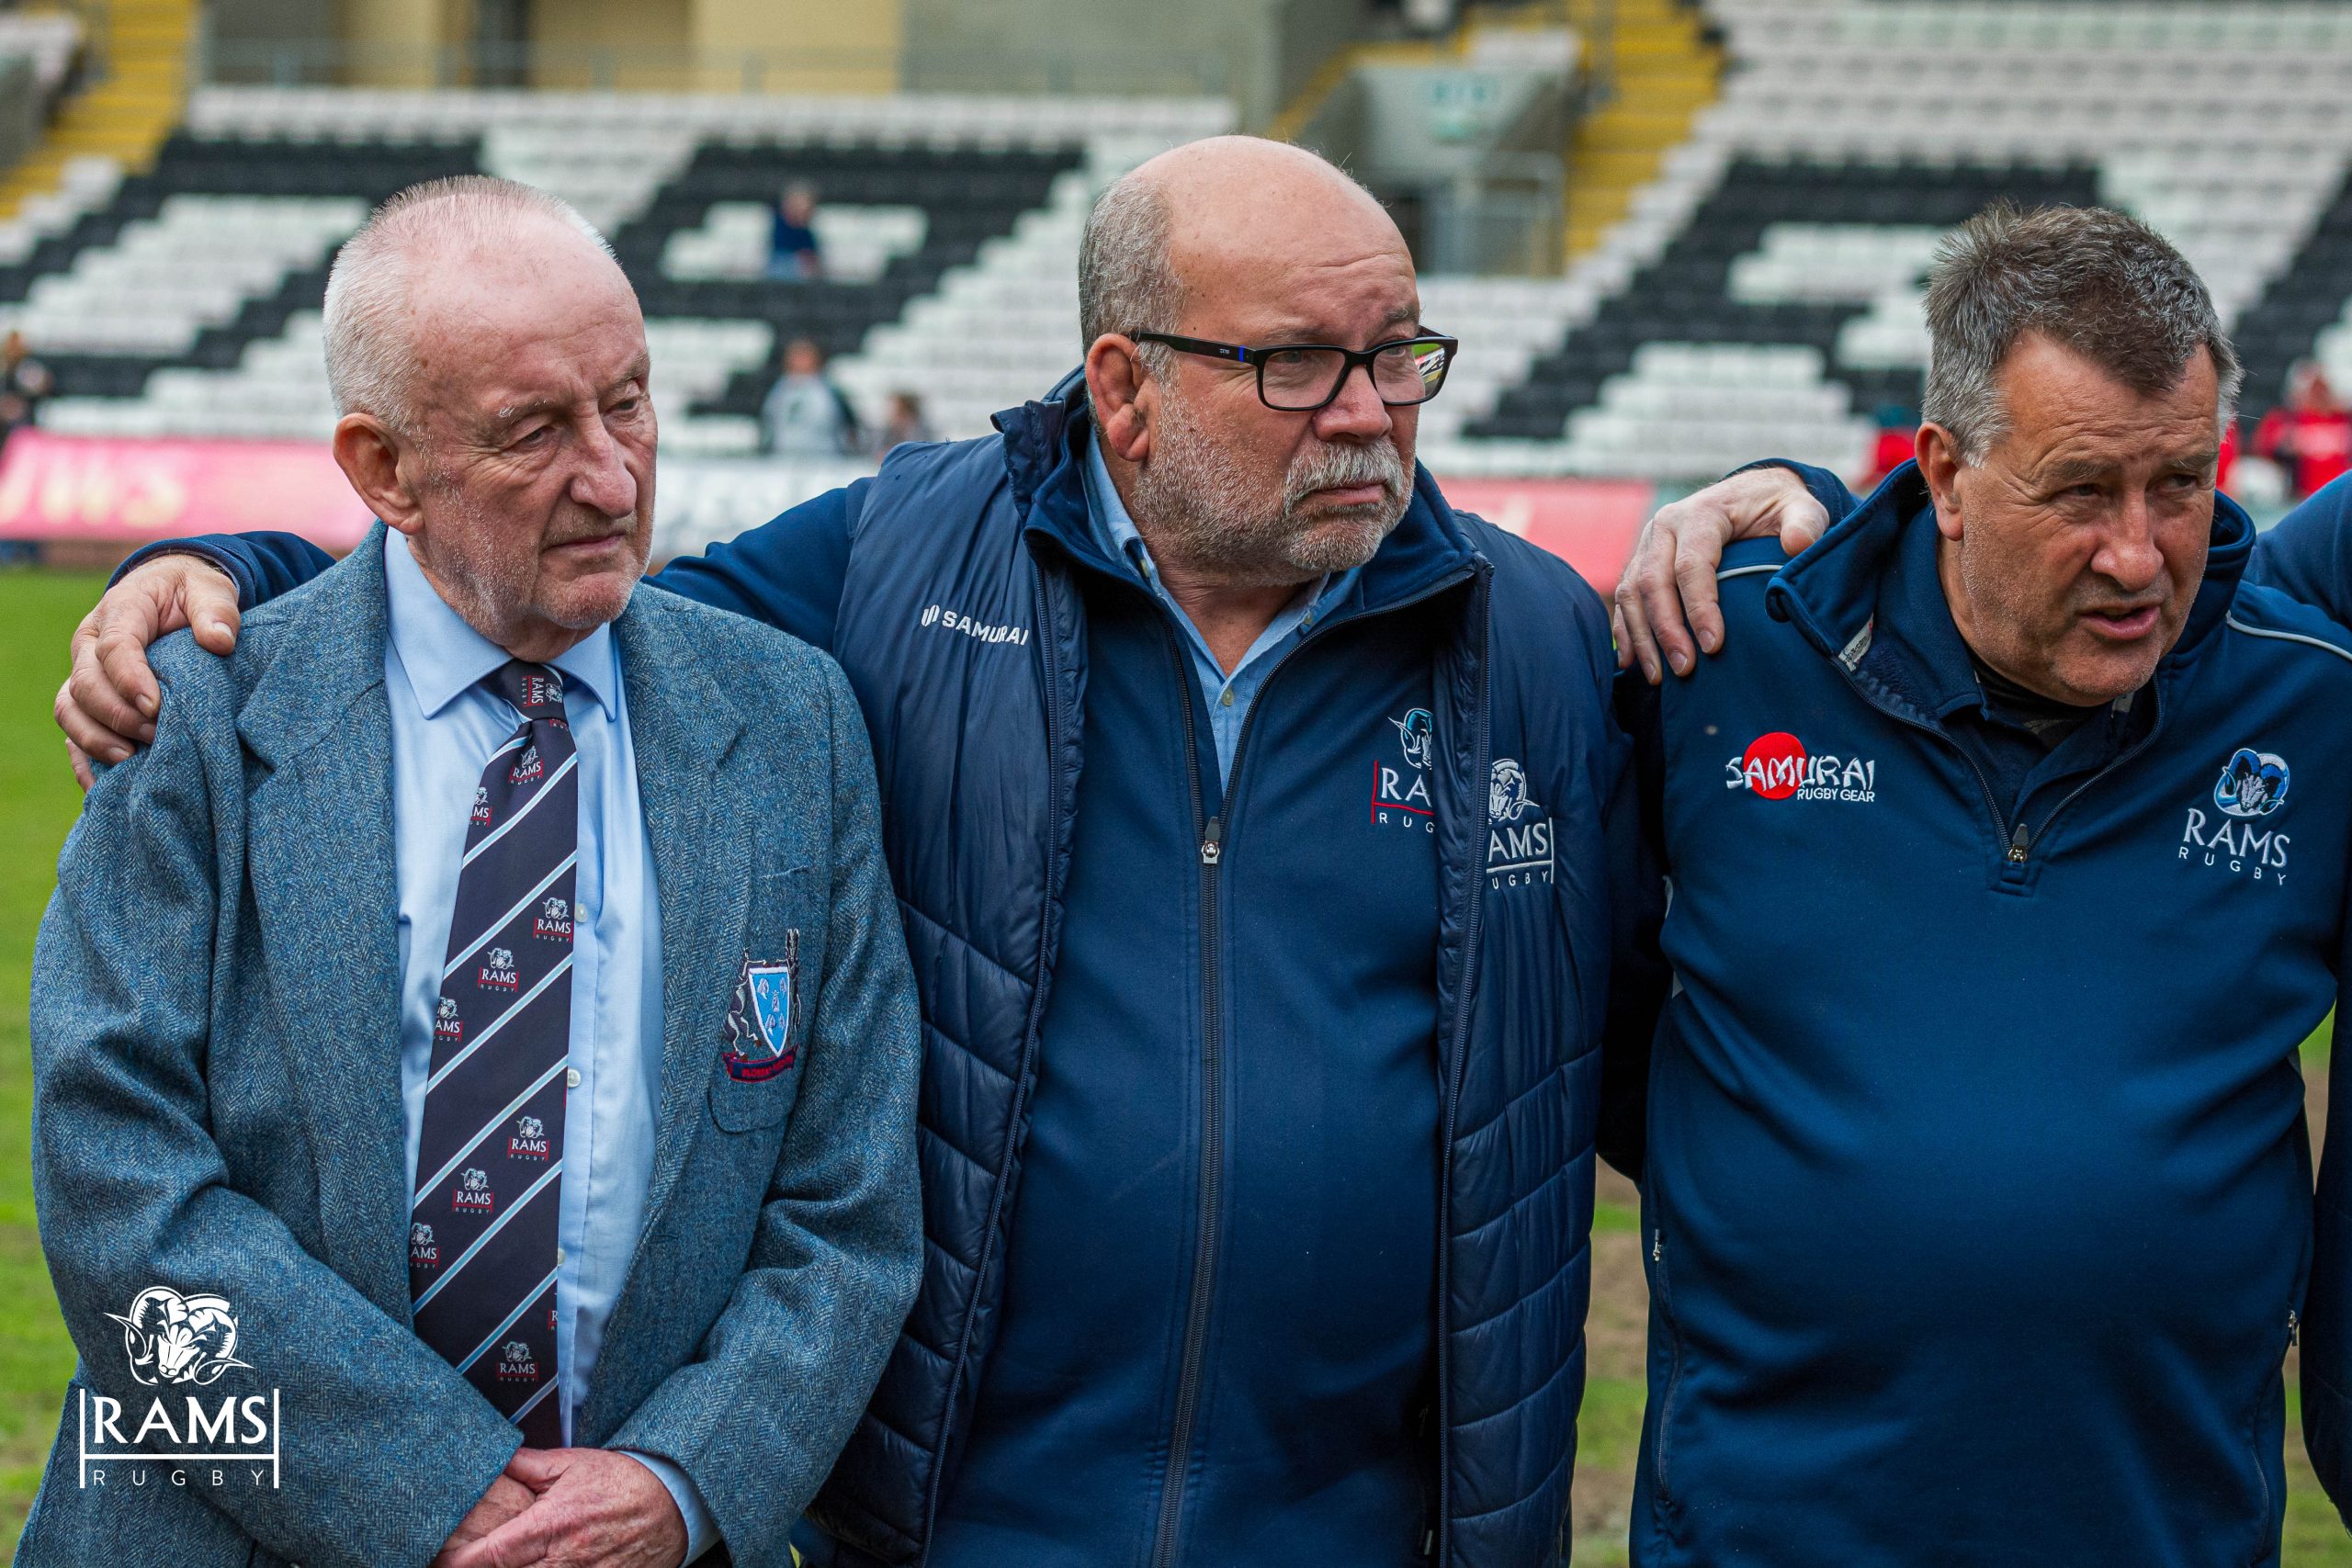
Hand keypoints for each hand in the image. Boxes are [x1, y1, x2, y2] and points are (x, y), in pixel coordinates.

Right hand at [56, 552, 240, 787]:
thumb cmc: (191, 592)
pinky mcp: (89, 699)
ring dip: (96, 739)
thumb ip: (216, 610)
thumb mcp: (210, 588)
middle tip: (155, 735)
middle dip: (117, 715)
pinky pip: (73, 730)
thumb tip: (220, 641)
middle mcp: (91, 644)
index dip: (129, 679)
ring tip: (132, 760)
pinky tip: (107, 784)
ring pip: (70, 710)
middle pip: (85, 684)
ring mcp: (85, 672)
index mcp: (120, 612)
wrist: (172, 594)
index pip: (114, 647)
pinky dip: (84, 758)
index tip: (155, 707)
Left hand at [440, 1447, 688, 1567]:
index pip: (489, 1556)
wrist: (673, 1502)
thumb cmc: (621, 1481)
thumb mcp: (572, 1464)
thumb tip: (490, 1458)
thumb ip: (527, 1465)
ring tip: (496, 1565)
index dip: (456, 1563)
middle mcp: (562, 1560)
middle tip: (456, 1563)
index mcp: (550, 1525)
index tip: (439, 1559)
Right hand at [1612, 466, 1828, 682]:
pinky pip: (1624, 599)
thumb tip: (1798, 544)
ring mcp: (1648, 545)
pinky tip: (1632, 662)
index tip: (1714, 645)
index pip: (1691, 564)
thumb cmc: (1776, 507)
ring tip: (1660, 676)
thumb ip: (1805, 522)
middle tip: (1685, 668)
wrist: (1750, 493)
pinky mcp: (1640, 562)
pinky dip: (1626, 631)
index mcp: (1701, 513)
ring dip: (1643, 637)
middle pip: (1653, 581)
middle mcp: (1665, 526)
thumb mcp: (1801, 506)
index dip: (1699, 607)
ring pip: (1632, 593)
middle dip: (1667, 630)